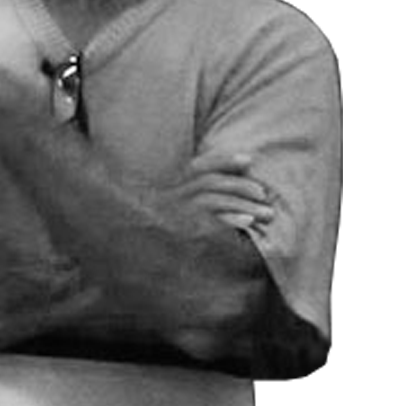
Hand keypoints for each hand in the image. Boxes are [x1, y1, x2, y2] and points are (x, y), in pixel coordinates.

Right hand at [160, 149, 274, 230]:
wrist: (139, 246)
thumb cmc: (164, 228)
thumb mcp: (175, 205)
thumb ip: (197, 191)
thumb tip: (236, 177)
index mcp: (174, 188)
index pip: (199, 167)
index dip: (224, 160)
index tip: (249, 159)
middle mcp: (175, 198)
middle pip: (211, 183)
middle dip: (241, 186)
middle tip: (264, 195)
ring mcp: (179, 216)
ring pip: (212, 201)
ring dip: (243, 205)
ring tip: (266, 214)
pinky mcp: (185, 235)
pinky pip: (209, 224)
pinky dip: (230, 220)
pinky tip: (248, 222)